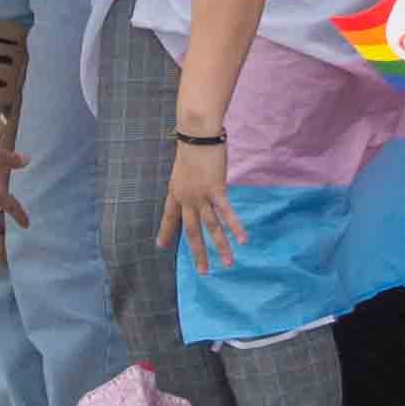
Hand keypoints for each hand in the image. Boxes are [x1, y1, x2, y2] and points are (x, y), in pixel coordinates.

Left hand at [157, 125, 244, 275]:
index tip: (161, 246)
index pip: (170, 217)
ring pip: (211, 227)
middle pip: (192, 231)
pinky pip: (226, 212)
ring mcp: (201, 195)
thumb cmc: (194, 144)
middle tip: (203, 272)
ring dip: (221, 246)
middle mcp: (186, 198)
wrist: (197, 133)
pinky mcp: (215, 189)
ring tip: (228, 264)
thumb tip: (196, 185)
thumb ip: (190, 181)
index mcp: (176, 191)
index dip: (166, 232)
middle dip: (198, 253)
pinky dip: (235, 226)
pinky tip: (243, 240)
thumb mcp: (185, 167)